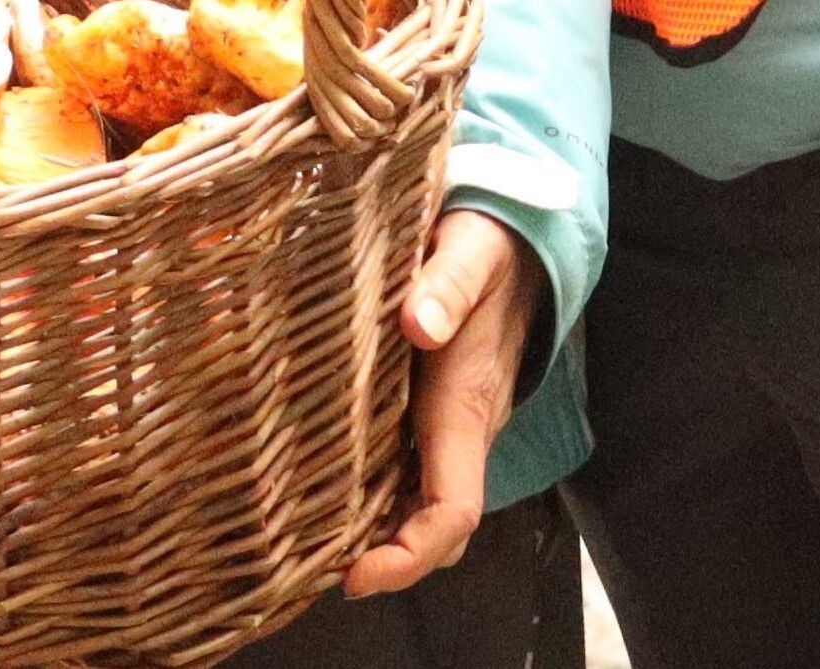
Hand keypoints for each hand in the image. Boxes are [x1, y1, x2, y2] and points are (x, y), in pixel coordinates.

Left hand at [343, 208, 538, 596]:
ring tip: (302, 540)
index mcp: (465, 406)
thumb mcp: (467, 253)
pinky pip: (408, 472)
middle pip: (436, 527)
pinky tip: (320, 486)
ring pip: (420, 506)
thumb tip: (417, 324)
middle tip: (308, 566)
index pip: (452, 510)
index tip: (354, 577)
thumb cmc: (486, 249)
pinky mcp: (433, 411)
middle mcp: (460, 430)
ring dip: (375, 533)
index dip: (409, 554)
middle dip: (386, 561)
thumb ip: (445, 284)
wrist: (517, 242)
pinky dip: (372, 494)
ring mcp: (449, 426)